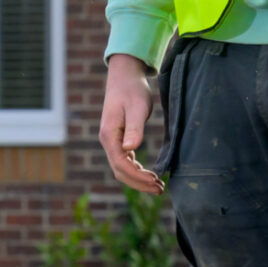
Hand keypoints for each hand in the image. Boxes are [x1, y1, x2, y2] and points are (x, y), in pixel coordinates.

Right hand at [98, 54, 164, 193]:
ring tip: (158, 185)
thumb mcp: (137, 107)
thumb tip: (131, 149)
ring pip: (122, 169)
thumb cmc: (132, 90)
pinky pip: (125, 162)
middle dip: (139, 183)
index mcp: (109, 135)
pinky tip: (149, 174)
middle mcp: (107, 141)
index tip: (155, 181)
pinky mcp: (119, 140)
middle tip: (160, 189)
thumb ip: (134, 128)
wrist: (125, 77)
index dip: (137, 177)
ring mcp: (112, 141)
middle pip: (120, 171)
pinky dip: (137, 171)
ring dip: (138, 180)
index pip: (120, 164)